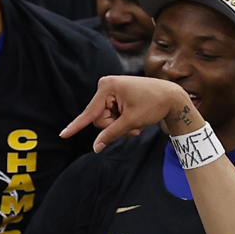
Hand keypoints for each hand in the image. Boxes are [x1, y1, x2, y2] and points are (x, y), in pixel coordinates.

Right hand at [62, 76, 205, 150]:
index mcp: (108, 88)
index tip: (63, 135)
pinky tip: (134, 118)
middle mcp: (106, 86)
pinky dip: (122, 121)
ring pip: (105, 119)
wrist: (171, 96)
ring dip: (119, 126)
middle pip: (98, 118)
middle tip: (132, 127)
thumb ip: (111, 134)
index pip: (89, 113)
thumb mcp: (131, 122)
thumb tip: (96, 147)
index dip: (76, 126)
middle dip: (113, 127)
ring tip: (136, 124)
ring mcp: (111, 91)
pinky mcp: (116, 95)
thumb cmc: (154, 104)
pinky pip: (111, 115)